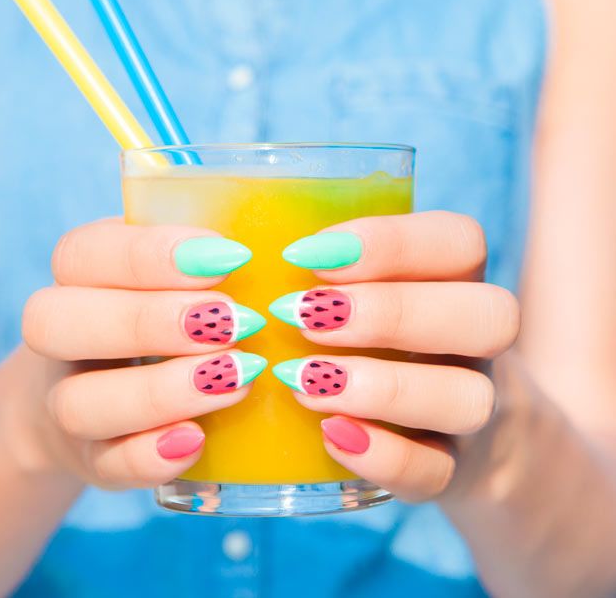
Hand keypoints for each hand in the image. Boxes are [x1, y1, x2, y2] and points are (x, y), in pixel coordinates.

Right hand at [17, 219, 266, 487]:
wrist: (109, 384)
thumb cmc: (164, 308)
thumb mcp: (177, 270)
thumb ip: (210, 256)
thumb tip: (295, 248)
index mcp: (80, 274)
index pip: (81, 253)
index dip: (148, 255)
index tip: (230, 258)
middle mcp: (60, 338)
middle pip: (56, 323)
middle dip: (150, 321)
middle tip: (236, 321)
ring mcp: (67, 404)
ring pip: (77, 403)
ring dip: (161, 392)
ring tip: (238, 378)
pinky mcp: (93, 460)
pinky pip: (106, 466)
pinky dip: (150, 457)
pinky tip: (199, 439)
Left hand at [269, 211, 519, 500]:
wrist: (447, 430)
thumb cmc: (380, 339)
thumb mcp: (365, 289)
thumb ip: (323, 270)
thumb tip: (223, 249)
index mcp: (459, 281)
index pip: (462, 241)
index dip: (392, 242)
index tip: (306, 253)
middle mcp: (479, 343)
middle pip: (489, 314)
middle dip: (390, 312)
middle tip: (302, 316)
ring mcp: (477, 412)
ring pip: (470, 398)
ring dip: (384, 388)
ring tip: (303, 381)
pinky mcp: (455, 472)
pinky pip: (439, 472)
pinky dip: (385, 456)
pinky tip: (329, 436)